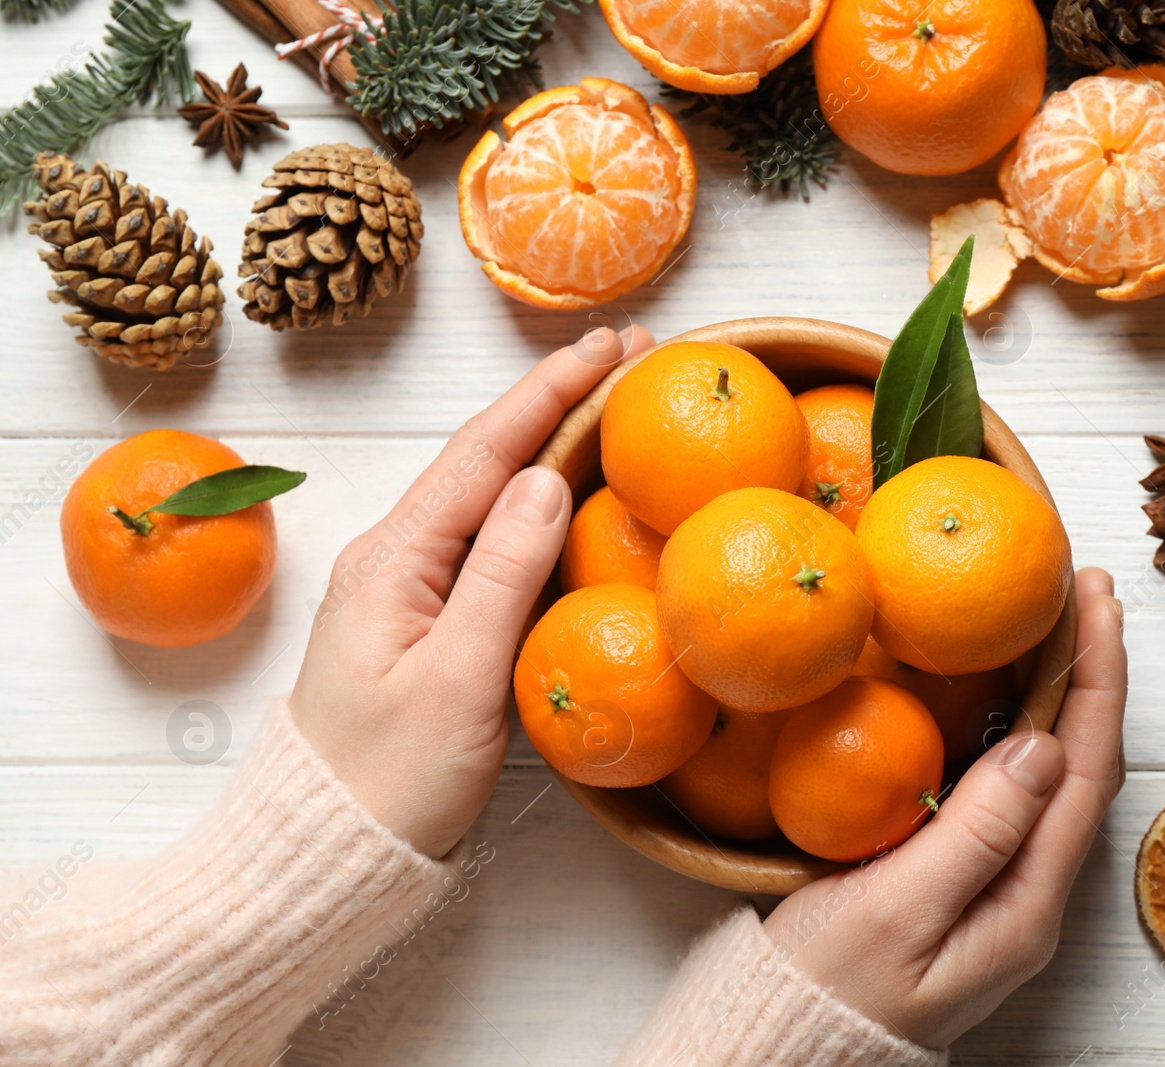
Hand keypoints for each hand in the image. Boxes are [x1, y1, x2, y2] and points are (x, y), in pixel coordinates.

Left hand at [290, 326, 654, 857]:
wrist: (328, 856)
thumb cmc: (389, 780)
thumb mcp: (456, 681)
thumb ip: (500, 575)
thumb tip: (546, 479)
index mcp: (395, 559)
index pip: (484, 454)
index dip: (551, 392)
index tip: (612, 345)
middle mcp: (396, 557)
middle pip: (486, 458)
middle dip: (556, 398)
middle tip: (629, 355)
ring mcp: (409, 587)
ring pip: (488, 494)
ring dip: (549, 441)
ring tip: (611, 400)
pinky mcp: (427, 619)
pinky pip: (488, 539)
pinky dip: (535, 500)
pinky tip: (568, 490)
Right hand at [764, 567, 1126, 1049]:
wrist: (790, 1047)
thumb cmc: (830, 989)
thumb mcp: (897, 911)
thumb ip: (974, 832)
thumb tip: (1042, 744)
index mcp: (1025, 904)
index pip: (1084, 768)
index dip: (1096, 676)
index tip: (1092, 601)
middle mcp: (1029, 896)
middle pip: (1082, 766)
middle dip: (1092, 673)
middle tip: (1083, 591)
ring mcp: (1001, 890)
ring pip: (1052, 777)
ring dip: (1064, 696)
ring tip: (1060, 626)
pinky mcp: (967, 882)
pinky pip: (1015, 792)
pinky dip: (1023, 728)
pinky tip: (1007, 699)